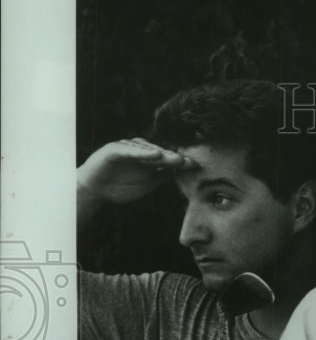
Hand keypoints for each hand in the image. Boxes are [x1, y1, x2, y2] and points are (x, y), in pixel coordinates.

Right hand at [77, 137, 195, 220]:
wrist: (96, 191)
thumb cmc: (121, 186)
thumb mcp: (147, 184)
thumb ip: (162, 177)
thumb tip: (181, 173)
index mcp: (147, 158)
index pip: (167, 159)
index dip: (181, 162)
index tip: (196, 167)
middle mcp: (139, 150)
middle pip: (159, 152)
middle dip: (174, 157)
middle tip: (188, 162)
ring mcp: (127, 148)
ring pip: (146, 150)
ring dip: (161, 153)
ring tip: (175, 159)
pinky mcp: (114, 149)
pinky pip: (129, 150)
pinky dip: (142, 152)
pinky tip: (155, 155)